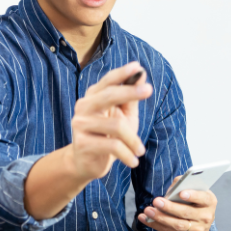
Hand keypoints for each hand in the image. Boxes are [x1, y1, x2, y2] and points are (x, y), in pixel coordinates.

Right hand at [68, 61, 152, 181]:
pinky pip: (112, 145)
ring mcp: (80, 125)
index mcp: (93, 97)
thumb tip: (141, 73)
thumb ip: (131, 97)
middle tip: (149, 90)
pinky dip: (127, 155)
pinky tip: (133, 161)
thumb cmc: (108, 136)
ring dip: (134, 140)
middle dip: (130, 92)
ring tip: (140, 151)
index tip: (137, 67)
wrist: (87, 164)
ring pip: (116, 125)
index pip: (108, 81)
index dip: (122, 73)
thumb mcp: (123, 116)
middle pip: (109, 95)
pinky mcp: (83, 144)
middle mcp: (84, 107)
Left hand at [138, 178, 216, 230]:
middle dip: (170, 207)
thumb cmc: (194, 201)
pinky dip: (156, 225)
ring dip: (160, 218)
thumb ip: (183, 184)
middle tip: (156, 201)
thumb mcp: (194, 190)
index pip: (203, 198)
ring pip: (177, 225)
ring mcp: (198, 229)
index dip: (193, 196)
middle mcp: (206, 216)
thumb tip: (172, 188)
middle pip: (186, 213)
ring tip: (148, 210)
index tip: (181, 193)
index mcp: (209, 201)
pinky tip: (145, 219)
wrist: (200, 221)